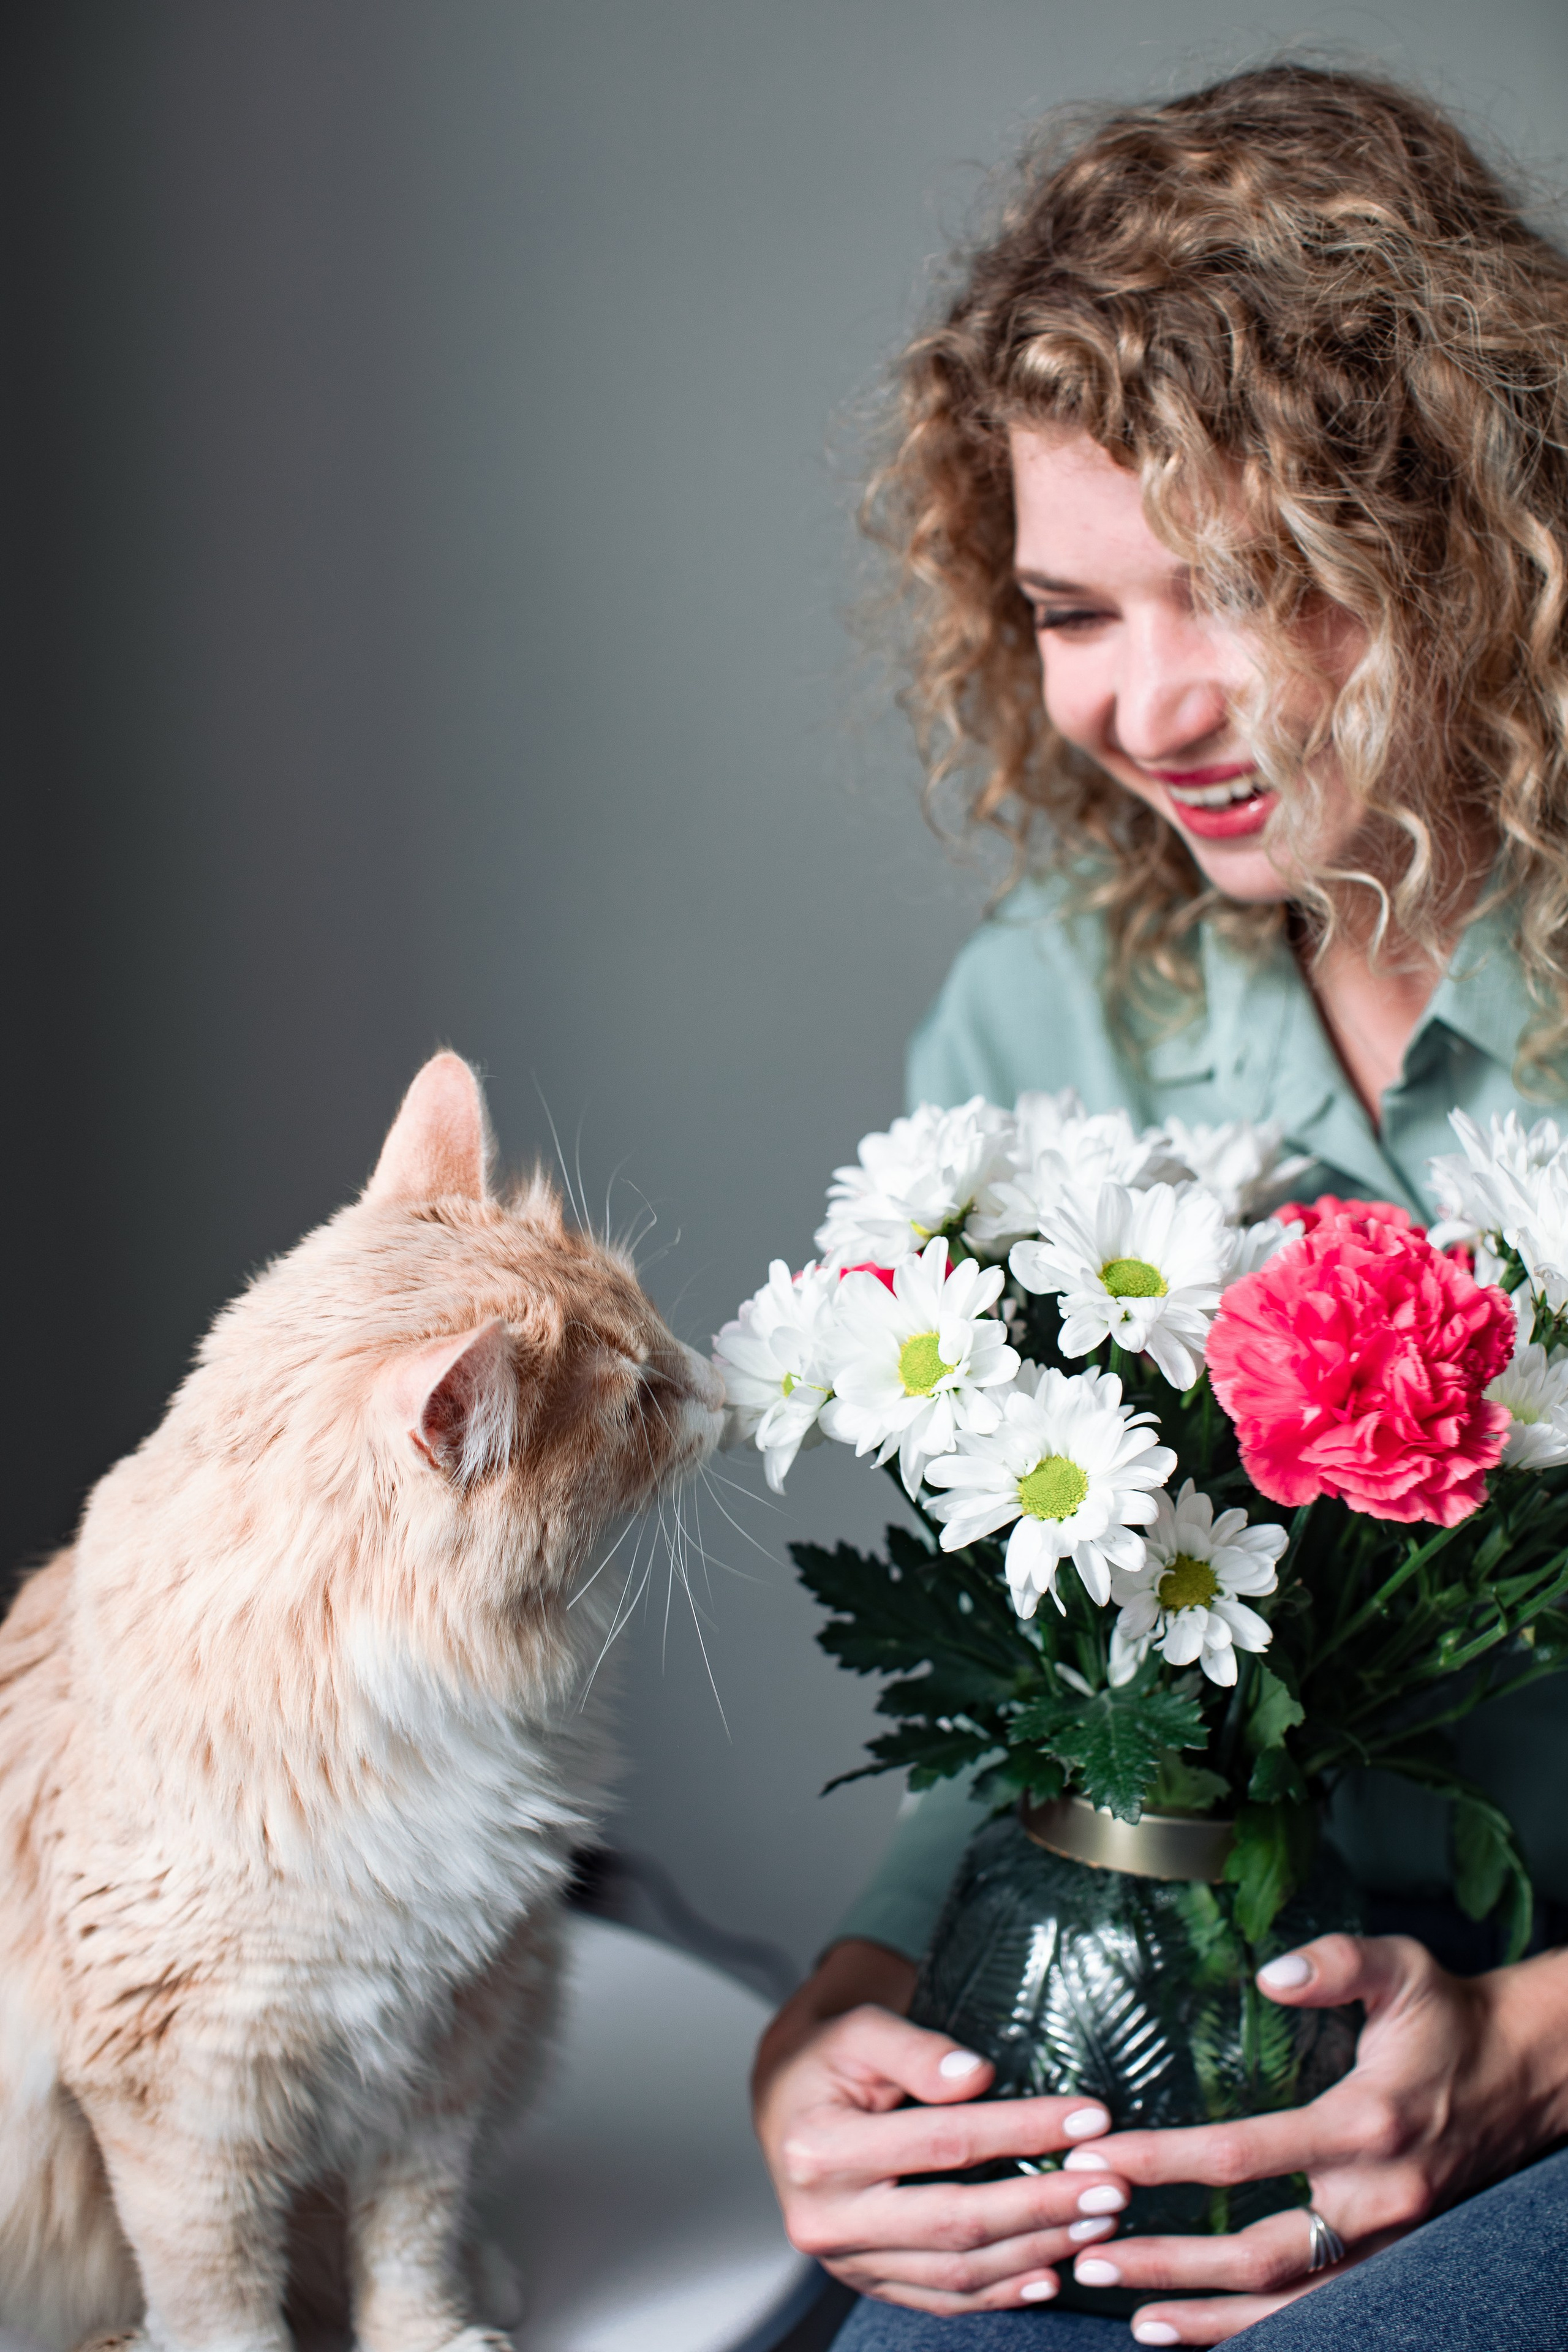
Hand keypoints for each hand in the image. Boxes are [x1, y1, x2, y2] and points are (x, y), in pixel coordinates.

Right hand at [752, 1938, 1129, 2313]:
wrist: (785, 2106)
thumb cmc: (828, 2062)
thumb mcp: (860, 2031)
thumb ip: (916, 2049)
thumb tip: (977, 2076)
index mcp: (820, 2148)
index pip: (944, 2143)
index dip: (1021, 2130)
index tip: (1088, 2118)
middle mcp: (826, 2218)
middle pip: (957, 2221)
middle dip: (1044, 2207)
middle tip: (1111, 2187)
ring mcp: (847, 2261)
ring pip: (957, 2272)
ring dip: (1036, 2251)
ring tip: (1097, 2223)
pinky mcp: (868, 2282)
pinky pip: (942, 2300)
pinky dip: (1000, 2293)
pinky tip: (1048, 2274)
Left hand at [1059, 1932, 1567, 2345]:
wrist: (1526, 2074)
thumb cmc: (1449, 2018)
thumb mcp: (1400, 1967)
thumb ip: (1336, 1963)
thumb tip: (1272, 1973)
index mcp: (1365, 2125)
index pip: (1246, 2156)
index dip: (1166, 2160)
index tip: (1100, 2159)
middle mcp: (1377, 2198)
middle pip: (1259, 2254)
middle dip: (1169, 2262)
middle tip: (1090, 2256)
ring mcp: (1388, 2241)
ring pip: (1291, 2304)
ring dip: (1209, 2317)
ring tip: (1136, 2320)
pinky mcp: (1392, 2257)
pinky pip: (1323, 2311)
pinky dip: (1264, 2329)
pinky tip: (1207, 2331)